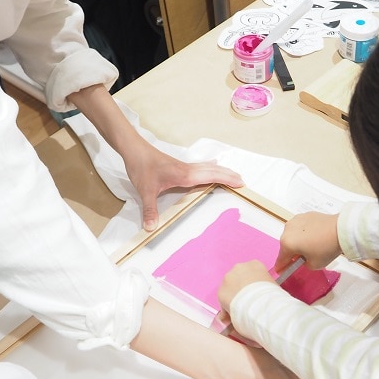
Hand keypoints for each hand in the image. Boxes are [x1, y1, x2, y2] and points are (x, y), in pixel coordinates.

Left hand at [65, 84, 243, 229]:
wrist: (134, 150)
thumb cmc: (142, 168)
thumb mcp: (145, 191)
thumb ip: (150, 210)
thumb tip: (150, 228)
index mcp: (185, 175)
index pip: (211, 177)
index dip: (226, 179)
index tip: (240, 183)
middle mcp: (188, 169)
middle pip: (213, 171)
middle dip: (229, 175)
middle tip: (243, 181)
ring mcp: (185, 166)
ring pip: (208, 167)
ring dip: (222, 171)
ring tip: (233, 175)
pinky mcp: (180, 165)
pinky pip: (201, 167)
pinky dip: (210, 167)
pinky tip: (213, 164)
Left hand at [219, 260, 274, 312]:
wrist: (260, 304)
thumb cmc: (272, 295)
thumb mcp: (274, 287)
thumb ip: (265, 287)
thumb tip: (262, 296)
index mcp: (255, 264)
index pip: (252, 272)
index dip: (253, 284)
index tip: (255, 293)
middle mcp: (239, 267)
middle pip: (238, 279)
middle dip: (241, 289)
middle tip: (248, 302)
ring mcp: (228, 278)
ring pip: (229, 289)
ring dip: (234, 297)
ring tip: (242, 310)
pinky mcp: (220, 291)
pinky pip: (223, 301)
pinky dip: (227, 307)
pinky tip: (235, 315)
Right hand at [275, 212, 340, 270]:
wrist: (341, 229)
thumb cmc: (326, 248)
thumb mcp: (314, 265)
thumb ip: (304, 264)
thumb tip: (303, 259)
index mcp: (287, 243)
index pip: (281, 259)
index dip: (281, 267)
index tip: (281, 271)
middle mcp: (287, 230)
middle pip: (286, 245)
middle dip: (291, 253)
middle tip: (300, 259)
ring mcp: (295, 220)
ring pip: (292, 235)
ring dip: (297, 241)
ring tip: (309, 246)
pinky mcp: (304, 215)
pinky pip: (300, 227)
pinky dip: (303, 233)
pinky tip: (313, 236)